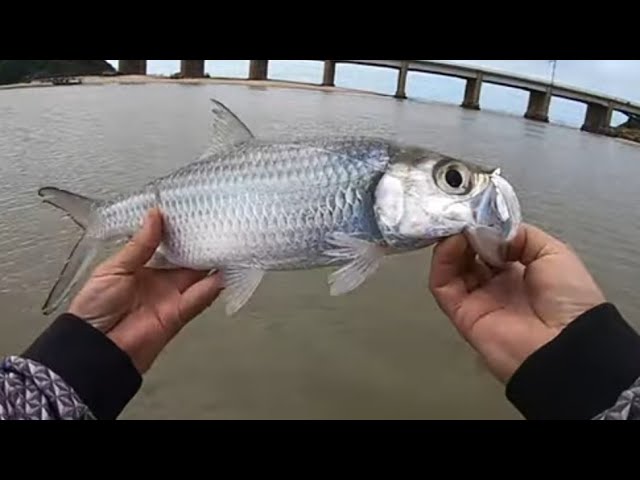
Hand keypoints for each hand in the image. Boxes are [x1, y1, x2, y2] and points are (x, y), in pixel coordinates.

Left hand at [68, 208, 222, 373]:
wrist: (95, 346)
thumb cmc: (94, 308)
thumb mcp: (114, 268)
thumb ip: (140, 244)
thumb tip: (155, 216)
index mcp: (143, 267)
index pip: (168, 245)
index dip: (180, 231)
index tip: (193, 213)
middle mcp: (161, 281)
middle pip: (188, 259)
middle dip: (202, 245)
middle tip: (217, 225)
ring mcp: (172, 297)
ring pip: (200, 276)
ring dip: (213, 263)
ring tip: (227, 244)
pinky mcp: (179, 314)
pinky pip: (200, 298)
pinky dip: (213, 286)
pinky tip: (223, 272)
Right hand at [429, 223, 605, 383]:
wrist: (565, 343)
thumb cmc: (569, 299)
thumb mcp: (554, 253)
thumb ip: (521, 236)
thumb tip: (491, 233)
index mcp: (522, 272)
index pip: (492, 246)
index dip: (484, 228)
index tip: (478, 211)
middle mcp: (498, 285)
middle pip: (469, 255)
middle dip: (465, 233)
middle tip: (463, 216)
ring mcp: (478, 299)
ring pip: (452, 267)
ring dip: (452, 244)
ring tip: (458, 227)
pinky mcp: (461, 312)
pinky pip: (443, 285)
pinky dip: (442, 262)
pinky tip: (453, 243)